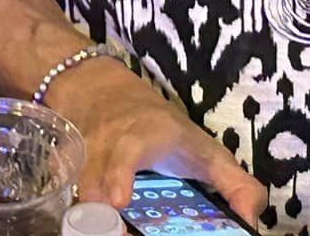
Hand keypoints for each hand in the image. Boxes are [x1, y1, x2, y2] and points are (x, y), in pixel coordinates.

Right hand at [50, 59, 267, 222]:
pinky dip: (65, 212)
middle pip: (91, 184)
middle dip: (97, 213)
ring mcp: (77, 156)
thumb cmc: (155, 126)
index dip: (118, 175)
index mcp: (142, 137)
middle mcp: (105, 146)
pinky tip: (77, 224)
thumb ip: (232, 182)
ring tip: (93, 230)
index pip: (125, 152)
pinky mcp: (57, 167)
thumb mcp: (200, 147)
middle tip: (107, 230)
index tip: (118, 201)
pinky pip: (56, 192)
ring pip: (71, 190)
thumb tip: (253, 220)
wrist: (95, 87)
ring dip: (81, 216)